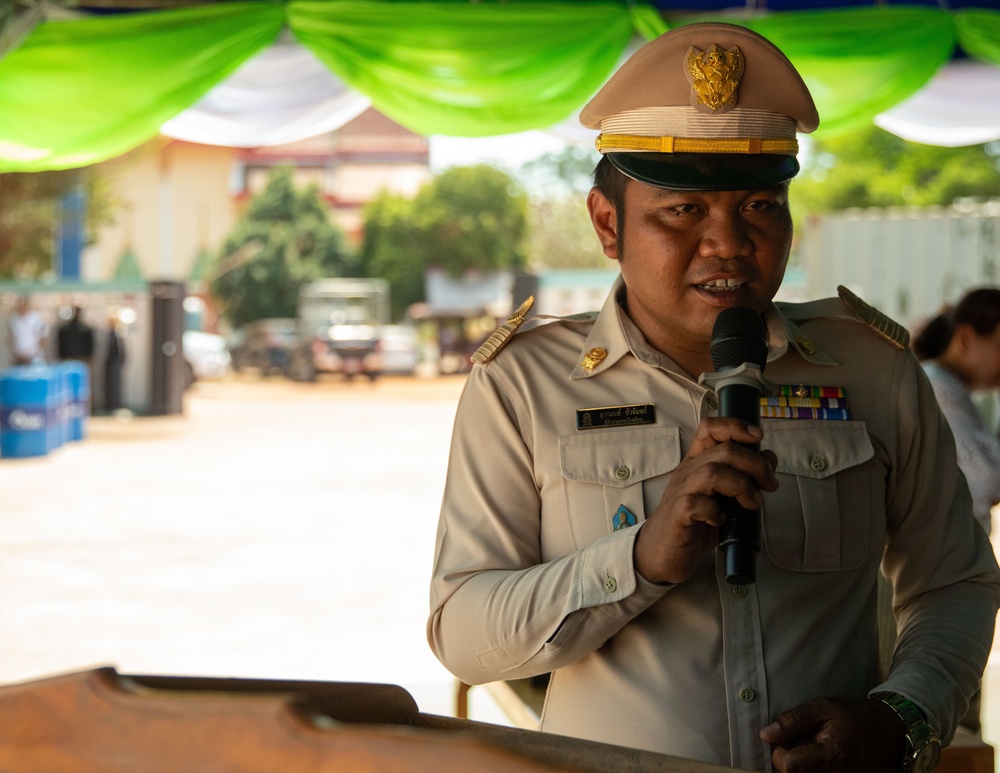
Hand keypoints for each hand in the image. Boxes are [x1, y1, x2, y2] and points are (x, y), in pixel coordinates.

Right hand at [633, 417, 777, 584]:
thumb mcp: (721, 496)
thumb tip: (768, 459)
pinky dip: (715, 511)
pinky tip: (720, 520)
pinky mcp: (678, 515)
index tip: (758, 438)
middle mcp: (688, 472)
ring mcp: (681, 492)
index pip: (710, 429)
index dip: (735, 426)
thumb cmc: (694, 523)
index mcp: (697, 463)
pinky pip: (697, 504)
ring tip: (752, 504)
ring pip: (712, 473)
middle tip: (768, 485)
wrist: (660, 552)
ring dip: (741, 487)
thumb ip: (741, 477)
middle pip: (724, 450)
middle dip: (755, 465)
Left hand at [760, 697, 905, 772]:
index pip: (789, 767)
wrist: (891, 731)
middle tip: (799, 750)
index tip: (785, 744)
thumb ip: (794, 720)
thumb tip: (765, 734)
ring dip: (804, 769)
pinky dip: (817, 772)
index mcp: (830, 754)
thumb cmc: (854, 717)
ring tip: (812, 755)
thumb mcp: (823, 708)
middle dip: (791, 764)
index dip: (779, 755)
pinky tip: (823, 763)